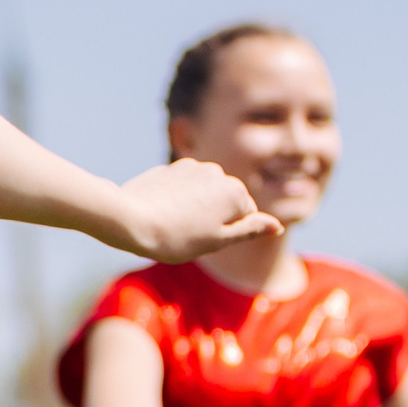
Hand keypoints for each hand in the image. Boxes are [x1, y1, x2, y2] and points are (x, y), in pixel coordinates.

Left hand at [115, 159, 281, 262]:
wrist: (130, 219)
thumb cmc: (176, 237)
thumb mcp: (218, 240)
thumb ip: (250, 229)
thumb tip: (277, 225)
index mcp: (235, 192)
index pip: (246, 217)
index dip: (226, 233)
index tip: (203, 239)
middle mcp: (218, 172)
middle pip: (225, 201)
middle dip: (213, 217)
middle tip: (188, 233)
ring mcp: (192, 166)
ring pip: (203, 192)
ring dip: (195, 206)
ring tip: (174, 222)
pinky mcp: (169, 168)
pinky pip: (182, 186)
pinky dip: (177, 198)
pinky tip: (161, 211)